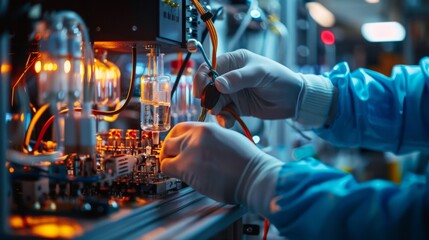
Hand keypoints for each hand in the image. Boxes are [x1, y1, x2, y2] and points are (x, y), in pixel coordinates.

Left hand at [160, 122, 282, 214]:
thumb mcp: (228, 139)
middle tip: (172, 160)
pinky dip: (171, 174)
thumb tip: (199, 145)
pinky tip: (182, 178)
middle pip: (168, 141)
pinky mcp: (187, 167)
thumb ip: (210, 139)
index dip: (173, 138)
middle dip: (168, 152)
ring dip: (169, 163)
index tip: (173, 147)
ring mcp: (190, 151)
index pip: (179, 128)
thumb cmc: (247, 163)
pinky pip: (167, 168)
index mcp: (206, 128)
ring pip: (165, 155)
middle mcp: (196, 136)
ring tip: (178, 171)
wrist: (254, 176)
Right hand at [194, 49, 334, 127]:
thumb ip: (239, 78)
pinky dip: (224, 119)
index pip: (210, 67)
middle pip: (208, 86)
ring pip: (214, 102)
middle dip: (208, 98)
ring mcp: (233, 92)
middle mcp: (230, 76)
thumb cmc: (280, 79)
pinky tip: (229, 122)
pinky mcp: (237, 107)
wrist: (294, 100)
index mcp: (234, 61)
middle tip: (212, 107)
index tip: (200, 92)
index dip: (202, 79)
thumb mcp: (260, 74)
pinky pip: (224, 113)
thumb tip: (217, 84)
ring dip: (215, 110)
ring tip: (224, 116)